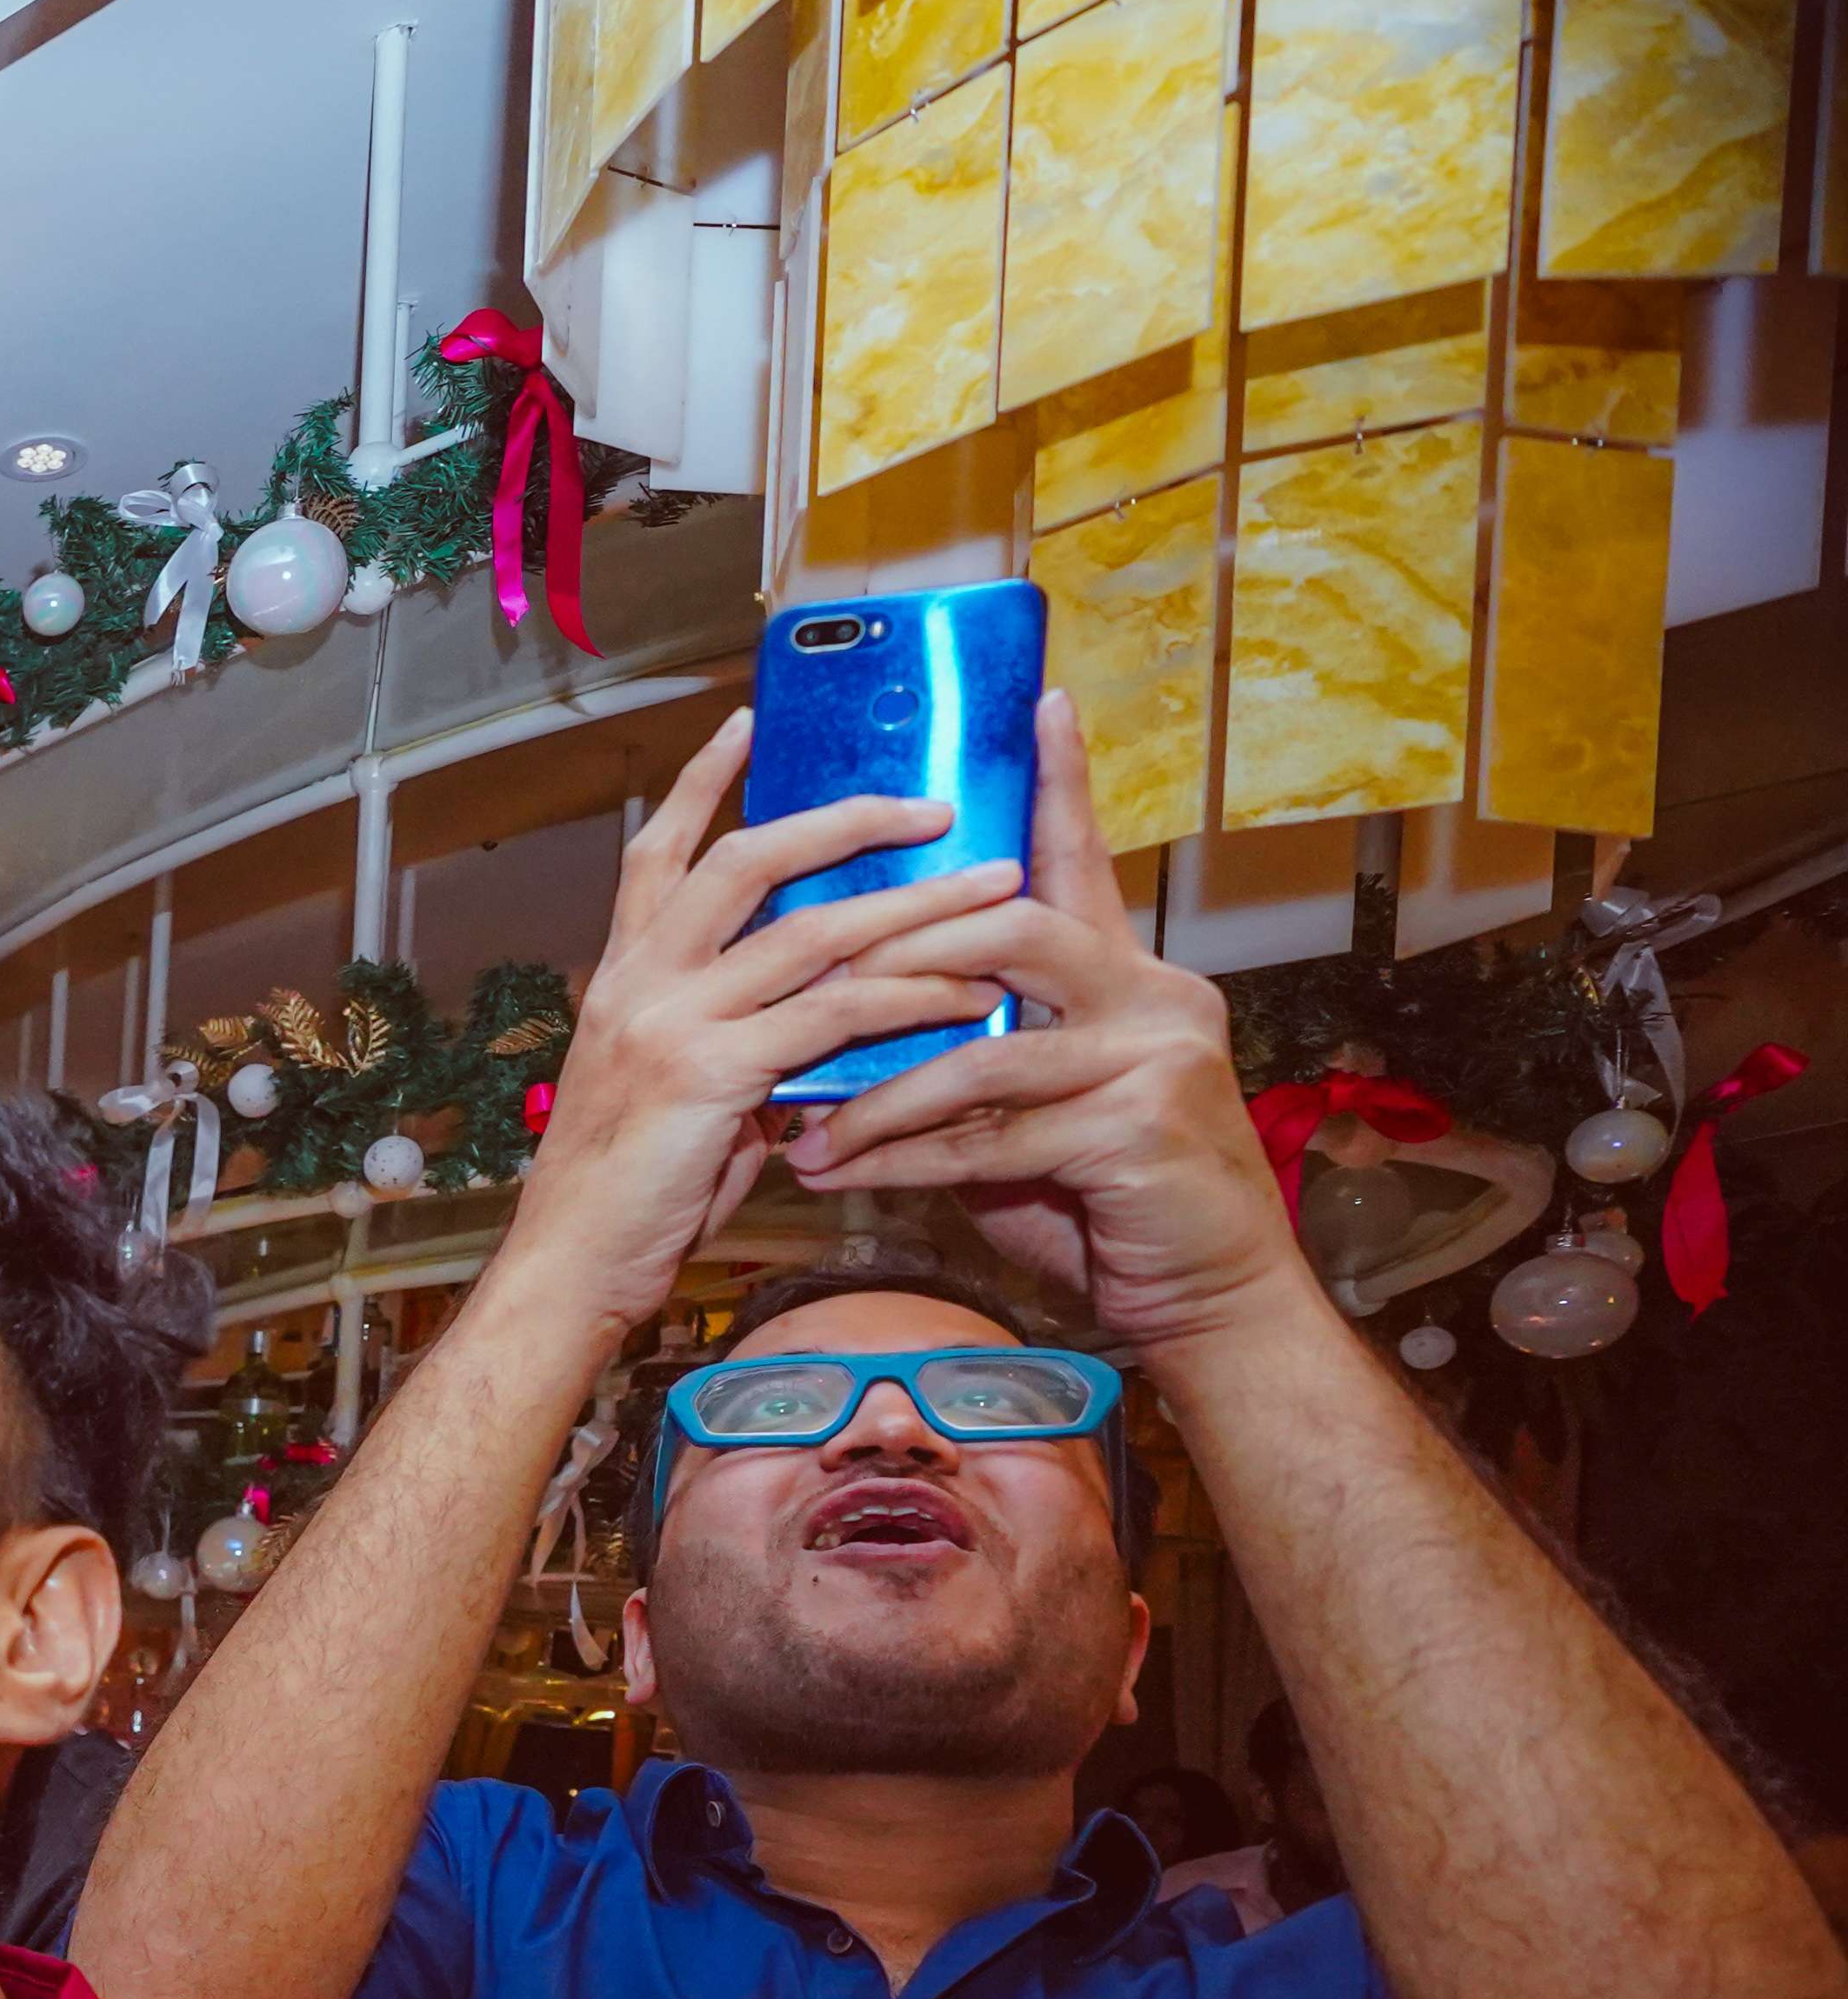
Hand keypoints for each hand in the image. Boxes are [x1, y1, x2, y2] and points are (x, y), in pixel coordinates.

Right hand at [498, 709, 1022, 1337]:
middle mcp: (640, 983)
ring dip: (913, 902)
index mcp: (621, 980)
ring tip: (992, 883)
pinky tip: (970, 994)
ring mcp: (672, 1023)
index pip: (659, 855)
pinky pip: (834, 1016)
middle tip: (931, 804)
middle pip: (747, 862)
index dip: (704, 784)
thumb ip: (735, 1048)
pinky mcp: (712, 1075)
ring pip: (810, 932)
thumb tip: (818, 1033)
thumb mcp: (672, 1102)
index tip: (747, 722)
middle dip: (844, 820)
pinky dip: (912, 997)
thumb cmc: (624, 1202)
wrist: (568, 1271)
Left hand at [786, 694, 1310, 1356]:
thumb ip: (967, 1061)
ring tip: (796, 1126)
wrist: (1203, 1300)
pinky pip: (989, 1132)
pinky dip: (900, 1156)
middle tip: (803, 982)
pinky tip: (836, 1172)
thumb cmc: (1102, 1207)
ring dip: (877, 1091)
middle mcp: (1152, 992)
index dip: (1059, 782)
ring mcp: (1152, 1054)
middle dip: (898, 951)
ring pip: (984, 1042)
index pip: (1079, 860)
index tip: (1039, 698)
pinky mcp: (1137, 1125)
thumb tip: (857, 1039)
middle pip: (1012, 925)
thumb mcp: (1024, 1119)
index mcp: (1126, 973)